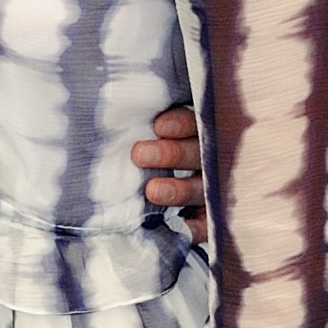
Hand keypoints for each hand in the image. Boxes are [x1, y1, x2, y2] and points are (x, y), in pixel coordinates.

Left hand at [133, 102, 205, 240]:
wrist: (167, 192)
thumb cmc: (146, 145)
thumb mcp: (154, 128)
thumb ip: (147, 118)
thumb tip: (115, 99)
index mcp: (200, 131)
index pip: (197, 123)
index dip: (181, 124)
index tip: (158, 126)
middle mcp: (210, 159)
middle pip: (198, 154)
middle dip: (171, 154)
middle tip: (139, 154)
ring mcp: (212, 190)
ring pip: (200, 189)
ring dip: (178, 189)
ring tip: (152, 191)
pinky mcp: (210, 219)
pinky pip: (207, 225)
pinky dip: (195, 228)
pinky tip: (181, 228)